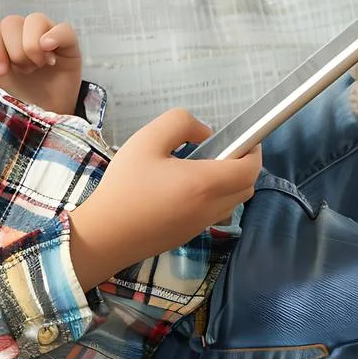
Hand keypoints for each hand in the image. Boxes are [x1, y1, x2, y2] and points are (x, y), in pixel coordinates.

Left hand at [0, 7, 83, 115]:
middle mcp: (25, 33)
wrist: (40, 123)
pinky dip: (54, 37)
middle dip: (13, 51)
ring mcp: (48, 36)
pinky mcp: (69, 45)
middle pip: (12, 22)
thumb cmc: (16, 98)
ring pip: (35, 20)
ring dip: (31, 47)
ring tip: (37, 67)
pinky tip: (49, 57)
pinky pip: (63, 28)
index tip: (0, 72)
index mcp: (4, 39)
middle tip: (22, 71)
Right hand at [67, 109, 262, 288]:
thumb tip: (204, 133)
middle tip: (220, 150)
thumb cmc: (124, 186)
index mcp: (204, 183)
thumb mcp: (147, 140)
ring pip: (233, 202)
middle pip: (247, 187)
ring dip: (229, 183)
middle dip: (243, 166)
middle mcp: (210, 207)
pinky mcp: (189, 235)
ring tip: (199, 169)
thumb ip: (180, 123)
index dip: (253, 151)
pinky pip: (215, 213)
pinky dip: (213, 198)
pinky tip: (182, 189)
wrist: (104, 235)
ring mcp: (201, 225)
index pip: (250, 169)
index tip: (241, 139)